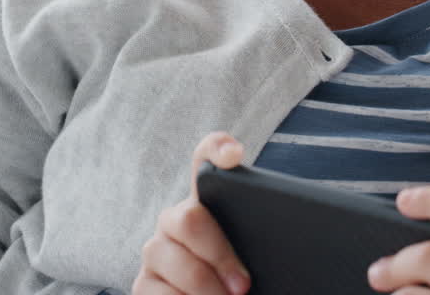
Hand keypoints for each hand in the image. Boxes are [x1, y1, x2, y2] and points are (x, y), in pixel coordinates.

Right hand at [133, 132, 251, 294]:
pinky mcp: (144, 284)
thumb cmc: (251, 281)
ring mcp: (156, 251)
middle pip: (190, 219)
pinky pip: (156, 292)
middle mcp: (176, 220)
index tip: (235, 155)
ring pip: (174, 261)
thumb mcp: (261, 254)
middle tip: (244, 285)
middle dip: (220, 255)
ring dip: (206, 290)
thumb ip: (262, 235)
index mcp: (209, 204)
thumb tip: (285, 235)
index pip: (205, 157)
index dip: (217, 148)